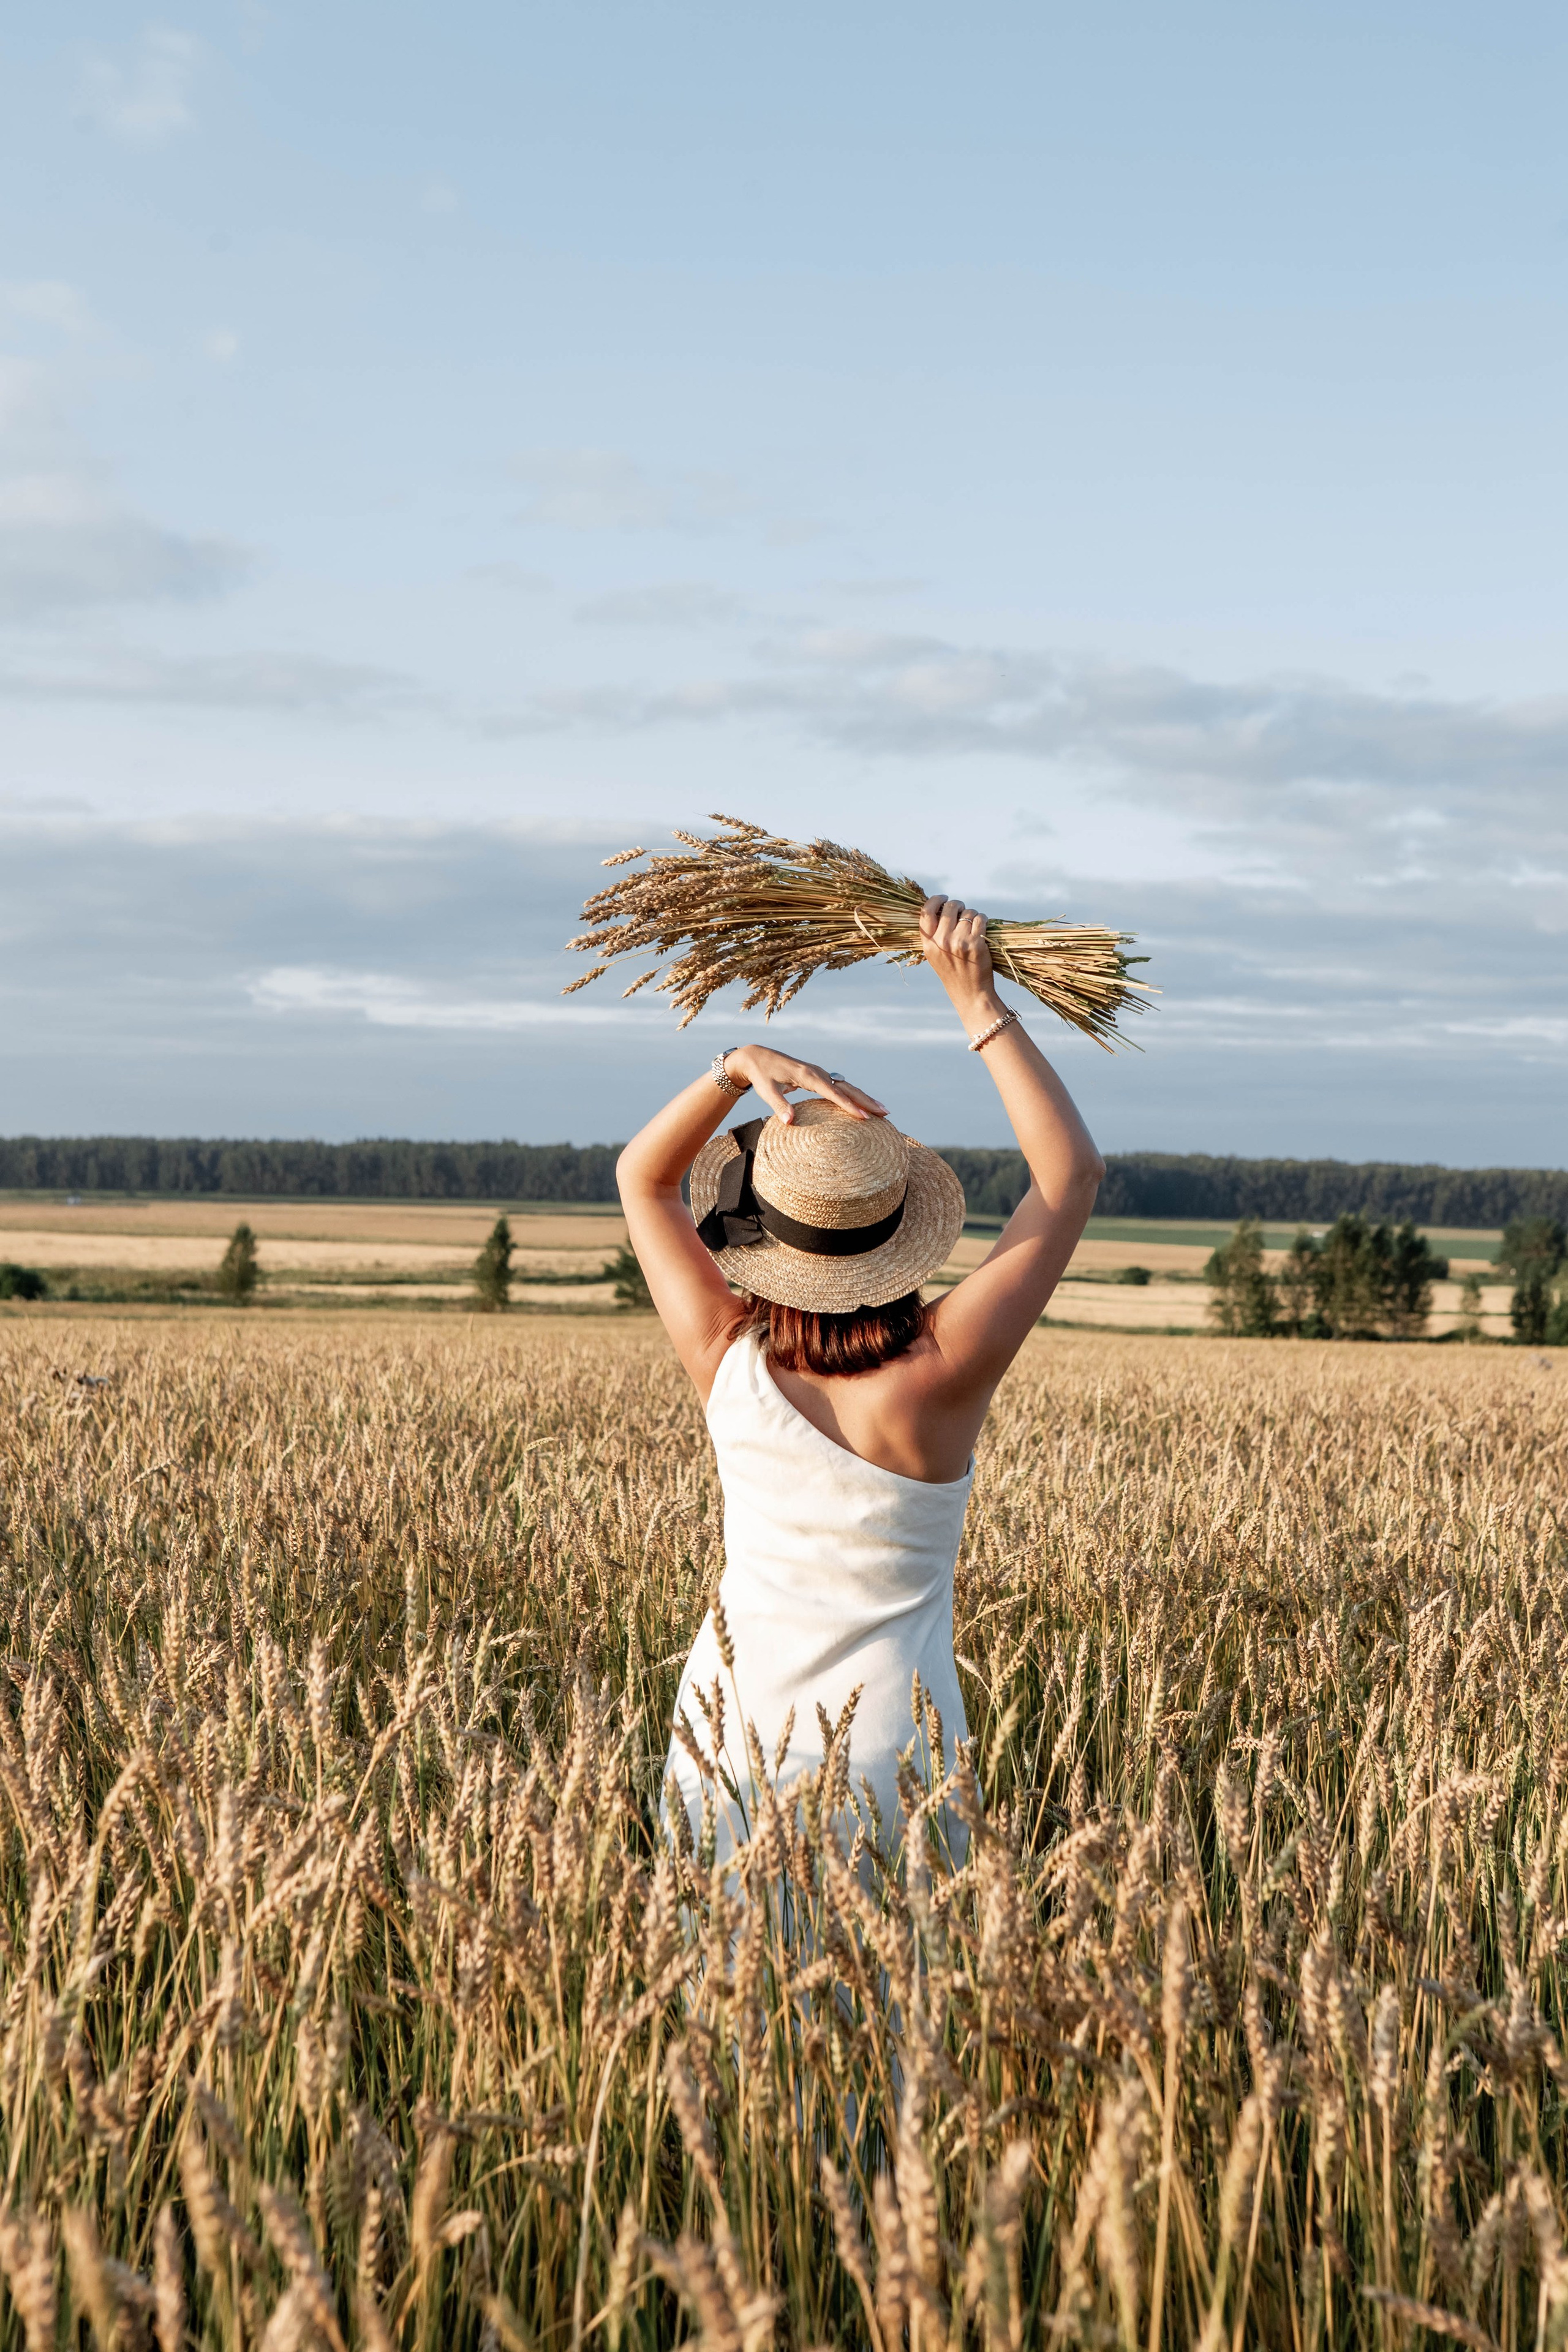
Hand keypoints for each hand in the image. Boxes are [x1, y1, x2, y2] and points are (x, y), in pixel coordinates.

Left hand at [724, 1045, 886, 1125]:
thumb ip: (779, 1106)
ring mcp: (820, 1074)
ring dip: (864, 1098)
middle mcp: (818, 1073)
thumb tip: (790, 1121)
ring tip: (882, 1111)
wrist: (757, 1057)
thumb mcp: (767, 1091)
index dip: (849, 1106)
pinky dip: (853, 1096)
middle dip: (867, 1101)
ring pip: (847, 1087)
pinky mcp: (818, 1077)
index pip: (833, 1093)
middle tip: (885, 1113)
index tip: (864, 1118)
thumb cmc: (761, 1075)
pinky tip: (863, 1106)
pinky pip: (840, 1087)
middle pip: (847, 1088)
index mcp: (808, 1076)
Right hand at [919, 895, 998, 1016]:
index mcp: (929, 944)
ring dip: (972, 915)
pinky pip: (980, 918)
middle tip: (962, 911)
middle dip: (958, 905)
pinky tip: (981, 930)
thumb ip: (934, 933)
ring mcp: (959, 941)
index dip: (935, 900)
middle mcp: (942, 941)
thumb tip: (941, 907)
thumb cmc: (953, 971)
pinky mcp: (976, 943)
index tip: (943, 898)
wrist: (970, 993)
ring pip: (968, 912)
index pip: (926, 912)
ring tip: (972, 928)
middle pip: (950, 907)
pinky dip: (983, 920)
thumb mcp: (934, 955)